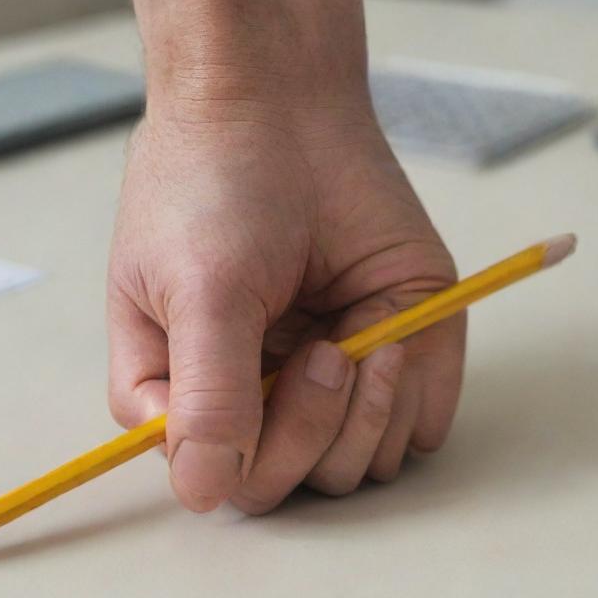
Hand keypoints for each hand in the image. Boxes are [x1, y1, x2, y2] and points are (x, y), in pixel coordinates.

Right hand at [107, 86, 464, 513]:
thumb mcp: (199, 290)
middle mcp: (253, 398)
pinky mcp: (386, 360)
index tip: (279, 374)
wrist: (279, 104)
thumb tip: (204, 493)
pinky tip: (398, 333)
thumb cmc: (216, 188)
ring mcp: (322, 384)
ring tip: (367, 334)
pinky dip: (416, 396)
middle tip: (326, 353)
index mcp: (181, 391)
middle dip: (316, 428)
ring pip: (353, 469)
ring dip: (370, 414)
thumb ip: (208, 394)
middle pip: (288, 484)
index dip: (254, 455)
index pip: (217, 480)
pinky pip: (415, 431)